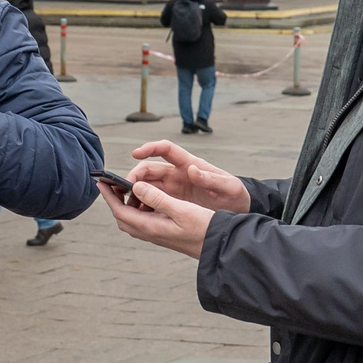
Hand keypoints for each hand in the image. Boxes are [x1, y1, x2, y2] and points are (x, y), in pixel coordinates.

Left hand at [101, 178, 217, 258]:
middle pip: (123, 217)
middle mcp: (151, 233)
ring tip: (129, 188)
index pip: (121, 211)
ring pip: (133, 220)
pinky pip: (144, 221)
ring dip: (127, 204)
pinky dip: (139, 209)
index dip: (109, 196)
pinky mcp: (164, 234)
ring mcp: (157, 235)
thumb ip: (158, 198)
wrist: (219, 246)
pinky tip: (148, 198)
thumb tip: (136, 186)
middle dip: (114, 200)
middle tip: (111, 184)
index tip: (101, 182)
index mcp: (151, 227)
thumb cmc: (204, 227)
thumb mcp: (181, 209)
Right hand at [126, 141, 250, 212]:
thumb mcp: (228, 187)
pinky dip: (142, 205)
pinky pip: (152, 200)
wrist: (238, 209)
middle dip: (134, 176)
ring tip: (126, 203)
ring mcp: (173, 188)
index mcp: (189, 164)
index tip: (136, 153)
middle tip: (124, 188)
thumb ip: (211, 179)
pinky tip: (138, 215)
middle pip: (149, 169)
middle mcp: (177, 173)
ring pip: (147, 186)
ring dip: (135, 192)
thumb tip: (193, 170)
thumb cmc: (235, 194)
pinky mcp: (172, 201)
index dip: (150, 148)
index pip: (165, 149)